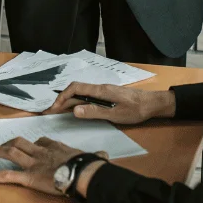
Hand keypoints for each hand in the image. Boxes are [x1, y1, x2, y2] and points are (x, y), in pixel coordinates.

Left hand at [0, 136, 107, 195]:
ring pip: (12, 153)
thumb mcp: (94, 159)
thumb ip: (97, 157)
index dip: (37, 143)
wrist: (84, 173)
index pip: (44, 142)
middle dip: (11, 142)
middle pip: (23, 143)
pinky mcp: (28, 177)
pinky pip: (6, 176)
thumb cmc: (90, 167)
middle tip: (2, 144)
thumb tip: (104, 156)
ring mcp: (33, 163)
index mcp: (57, 148)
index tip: (34, 144)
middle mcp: (43, 152)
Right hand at [46, 83, 175, 124]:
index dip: (62, 97)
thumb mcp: (116, 114)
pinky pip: (87, 96)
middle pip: (76, 90)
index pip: (75, 88)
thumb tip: (75, 110)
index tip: (53, 108)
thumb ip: (95, 112)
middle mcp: (100, 88)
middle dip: (61, 100)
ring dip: (69, 101)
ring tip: (59, 112)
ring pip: (81, 93)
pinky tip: (76, 110)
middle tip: (50, 112)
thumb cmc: (136, 110)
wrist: (152, 104)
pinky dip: (77, 102)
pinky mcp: (107, 95)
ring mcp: (103, 91)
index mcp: (101, 91)